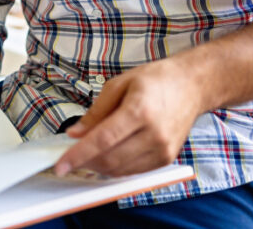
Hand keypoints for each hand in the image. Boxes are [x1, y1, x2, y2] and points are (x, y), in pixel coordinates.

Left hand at [54, 57, 202, 176]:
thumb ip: (96, 112)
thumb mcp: (119, 84)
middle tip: (69, 155)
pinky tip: (106, 155)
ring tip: (87, 153)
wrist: (191, 86)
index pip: (103, 140)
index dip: (79, 154)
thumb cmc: (155, 80)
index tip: (61, 164)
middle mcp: (154, 134)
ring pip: (121, 170)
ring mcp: (163, 150)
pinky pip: (134, 171)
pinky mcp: (167, 159)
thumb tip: (76, 134)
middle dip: (85, 161)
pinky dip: (116, 167)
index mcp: (139, 111)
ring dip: (99, 166)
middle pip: (111, 159)